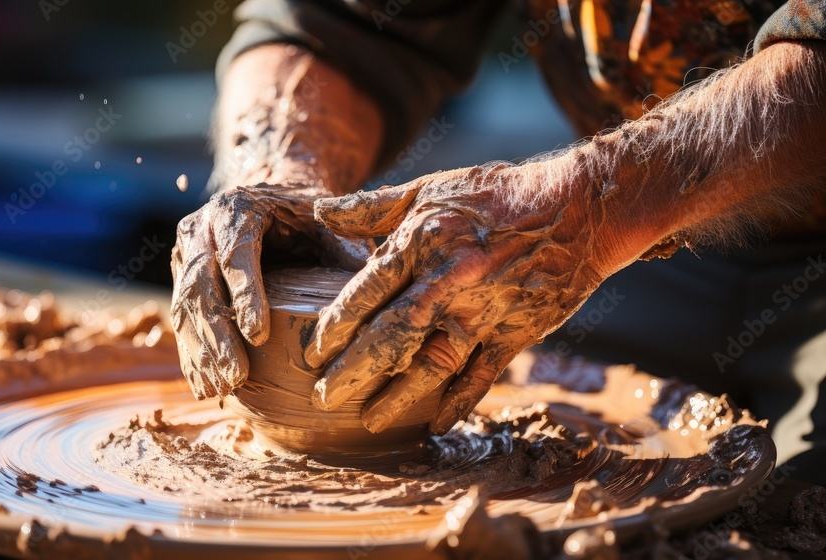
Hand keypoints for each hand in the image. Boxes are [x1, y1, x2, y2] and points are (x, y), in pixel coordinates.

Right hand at [171, 182, 373, 398]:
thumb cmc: (306, 215)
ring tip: (223, 390)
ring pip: (184, 306)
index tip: (258, 335)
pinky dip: (193, 356)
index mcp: (236, 208)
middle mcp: (200, 228)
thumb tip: (376, 293)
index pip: (235, 252)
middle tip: (237, 377)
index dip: (245, 294)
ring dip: (202, 352)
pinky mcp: (181, 279)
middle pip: (200, 284)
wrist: (270, 198)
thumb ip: (348, 249)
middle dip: (218, 335)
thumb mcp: (330, 223)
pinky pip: (180, 321)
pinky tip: (206, 388)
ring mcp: (185, 254)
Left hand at [304, 161, 613, 433]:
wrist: (580, 209)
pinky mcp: (515, 332)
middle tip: (323, 397)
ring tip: (368, 421)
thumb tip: (320, 212)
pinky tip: (435, 424)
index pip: (366, 292)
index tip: (311, 352)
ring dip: (397, 398)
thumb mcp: (430, 188)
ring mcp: (484, 311)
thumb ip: (372, 207)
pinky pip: (481, 375)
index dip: (335, 325)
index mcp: (422, 242)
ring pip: (432, 365)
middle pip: (392, 337)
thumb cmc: (497, 194)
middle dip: (354, 371)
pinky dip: (458, 402)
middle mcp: (449, 282)